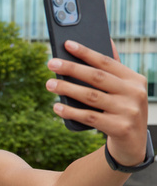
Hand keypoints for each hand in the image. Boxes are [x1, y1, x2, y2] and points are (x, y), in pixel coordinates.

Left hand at [46, 40, 148, 166]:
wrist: (133, 144)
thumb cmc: (122, 110)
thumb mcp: (124, 90)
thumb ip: (115, 69)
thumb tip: (106, 40)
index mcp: (135, 79)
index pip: (106, 62)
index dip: (86, 52)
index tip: (67, 44)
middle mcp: (134, 93)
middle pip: (96, 77)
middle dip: (71, 69)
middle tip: (51, 63)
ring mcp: (128, 111)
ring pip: (90, 97)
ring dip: (67, 89)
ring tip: (50, 84)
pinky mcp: (119, 128)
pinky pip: (89, 117)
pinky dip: (71, 111)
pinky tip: (57, 107)